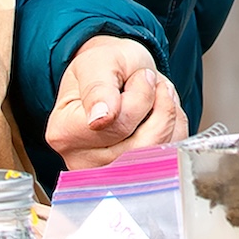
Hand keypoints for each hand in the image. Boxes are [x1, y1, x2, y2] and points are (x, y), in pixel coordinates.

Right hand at [48, 34, 187, 168]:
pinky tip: (160, 113)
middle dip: (159, 106)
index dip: (140, 97)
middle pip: (141, 145)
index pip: (116, 125)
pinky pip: (169, 157)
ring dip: (169, 117)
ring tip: (157, 95)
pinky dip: (174, 129)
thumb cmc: (105, 67)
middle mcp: (80, 160)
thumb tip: (100, 119)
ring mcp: (106, 172)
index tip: (139, 76)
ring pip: (158, 153)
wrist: (116, 75)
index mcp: (64, 132)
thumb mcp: (100, 62)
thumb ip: (99, 88)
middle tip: (152, 83)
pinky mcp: (131, 175)